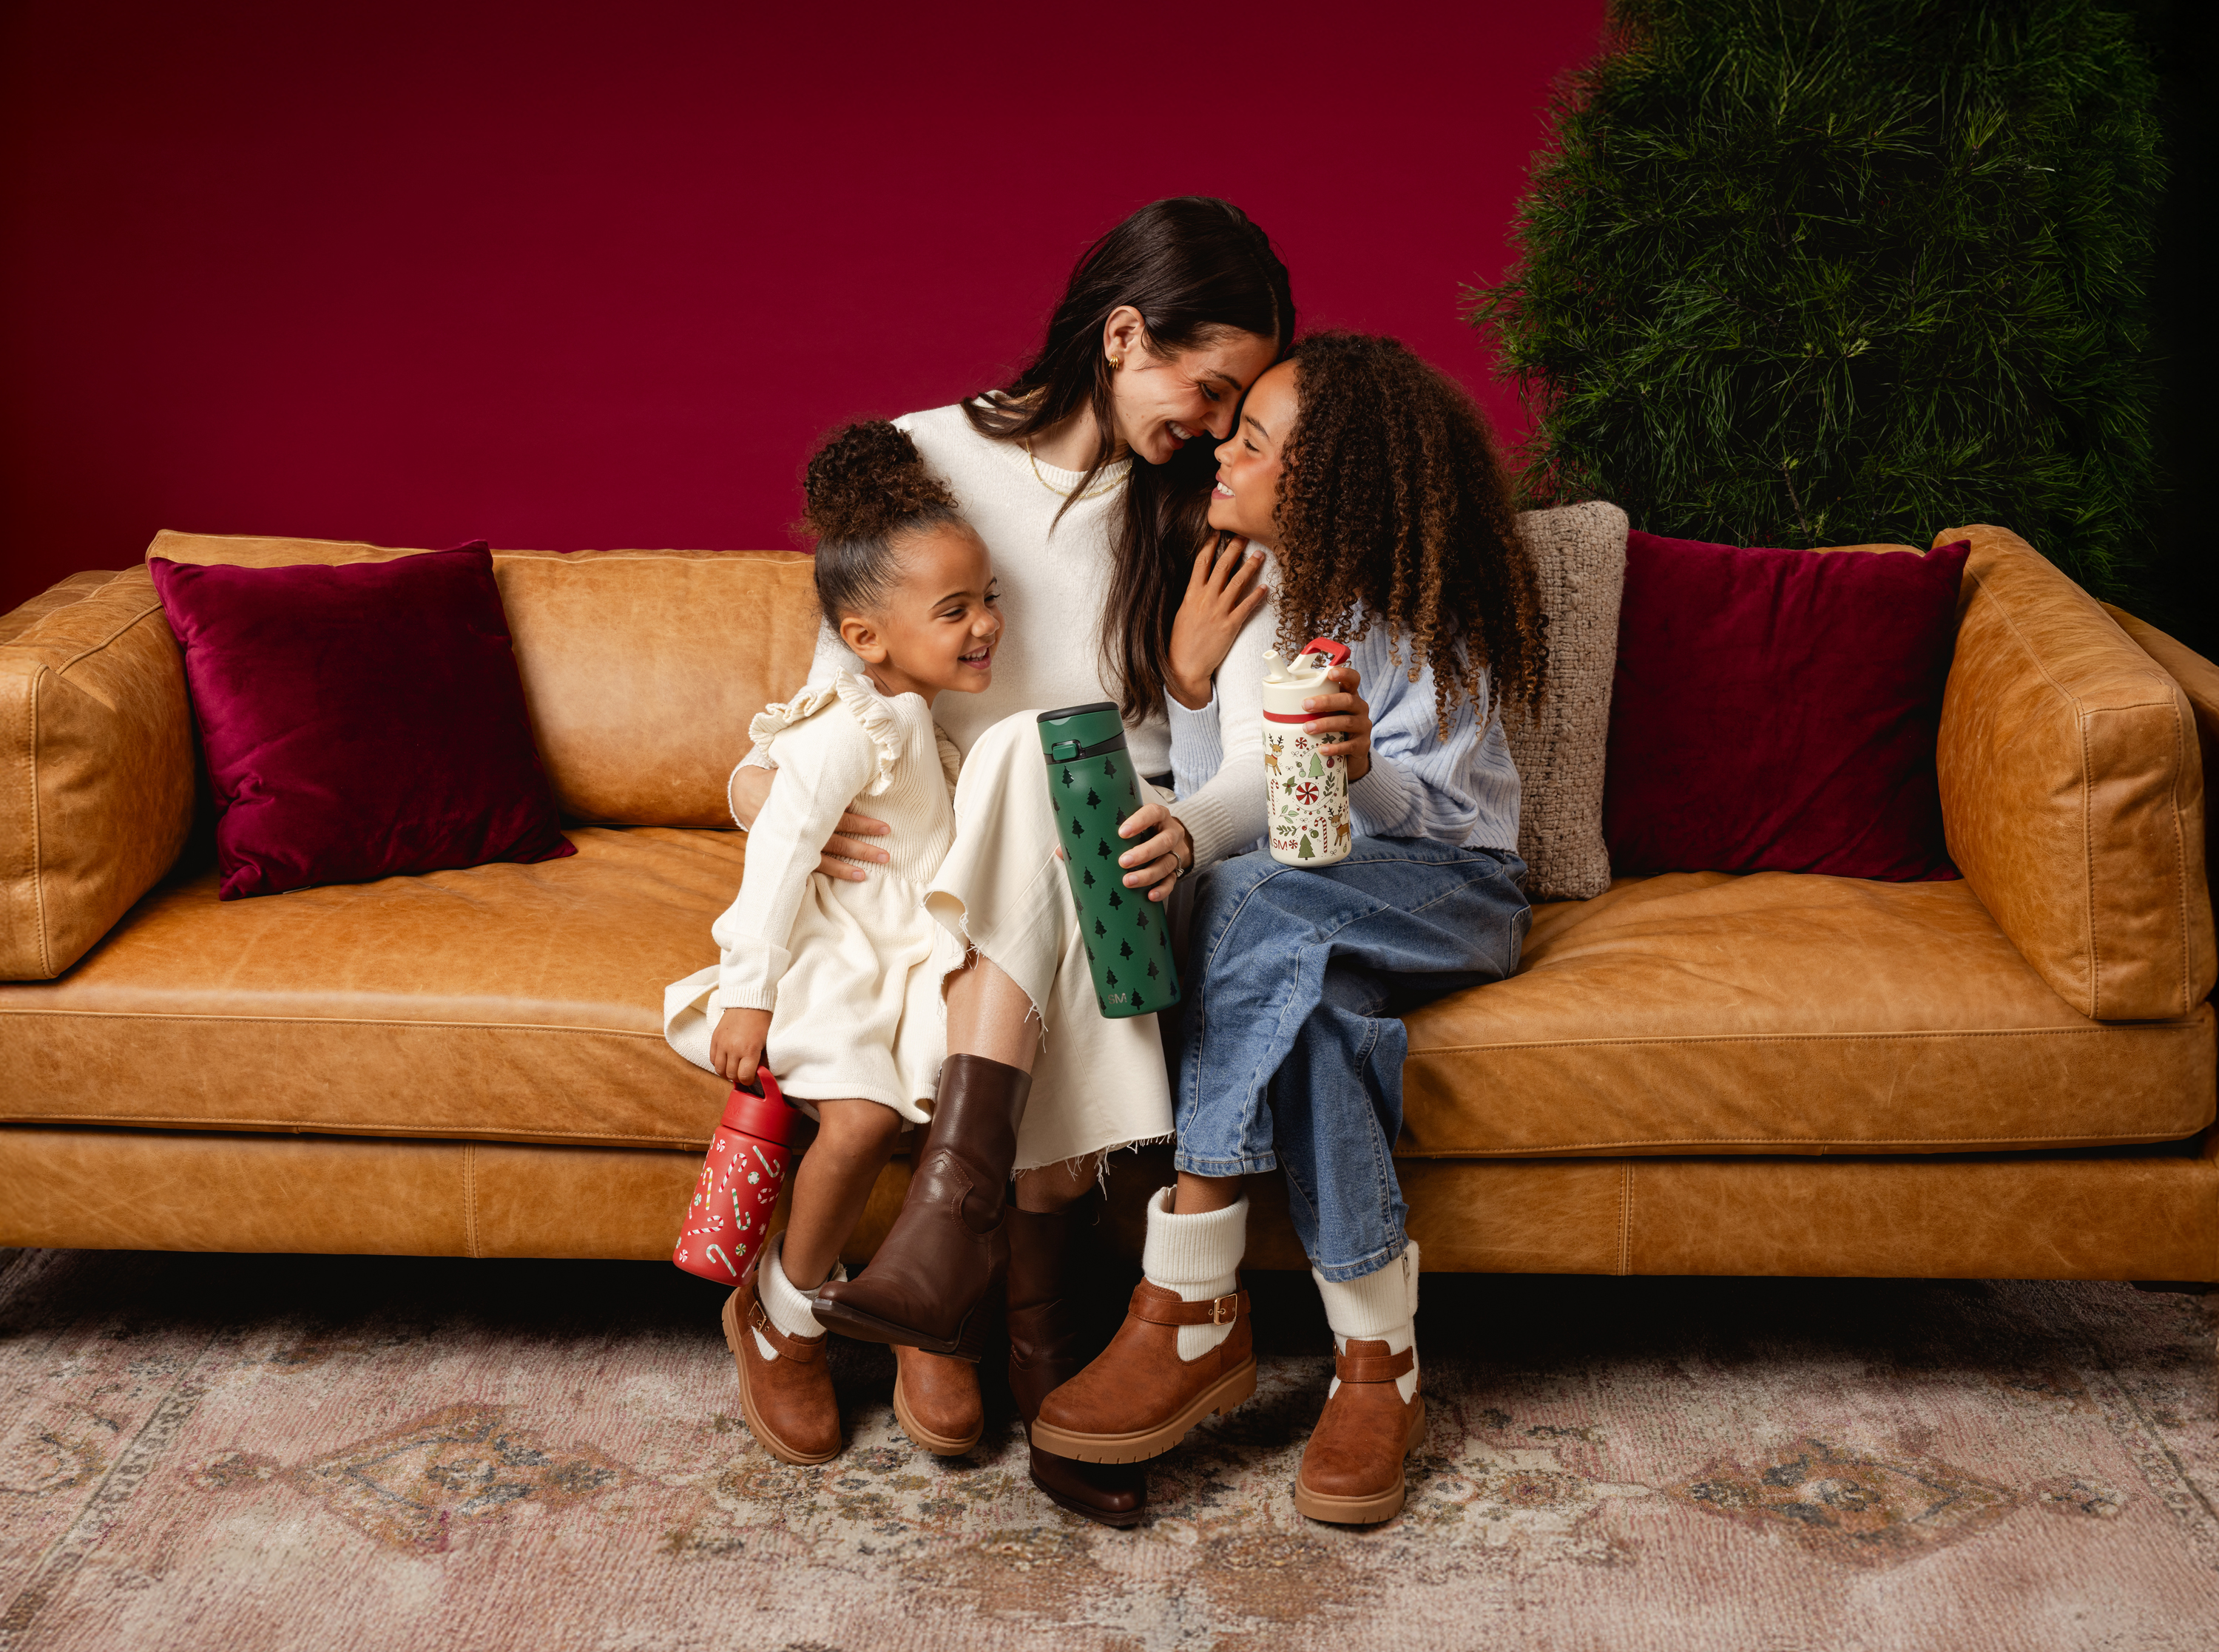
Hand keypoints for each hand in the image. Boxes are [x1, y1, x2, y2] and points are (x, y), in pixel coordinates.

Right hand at [709, 1006, 772, 1086]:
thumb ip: (761, 1059)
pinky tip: (727, 1059)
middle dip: (739, 1078)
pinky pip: (712, 1059)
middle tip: (744, 1074)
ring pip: (719, 1070)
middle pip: (731, 1075)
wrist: (748, 1001)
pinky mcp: (714, 1039)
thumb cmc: (761, 1020)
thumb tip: (759, 1073)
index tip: (752, 1078)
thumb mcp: (766, 1042)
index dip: (749, 1081)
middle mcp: (733, 1049)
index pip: (744, 1077)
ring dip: (727, 1072)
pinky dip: (719, 1063)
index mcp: (749, 1050)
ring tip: (735, 1068)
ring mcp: (721, 1044)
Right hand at [728, 763, 890, 882]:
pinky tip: (856, 875)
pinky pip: (817, 865)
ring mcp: (799, 841)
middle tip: (887, 854)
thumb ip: (822, 782)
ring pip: (831, 853)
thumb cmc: (780, 782)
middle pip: (840, 837)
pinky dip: (837, 870)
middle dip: (864, 846)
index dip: (863, 823)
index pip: (841, 815)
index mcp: (809, 805)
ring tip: (875, 866)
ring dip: (854, 860)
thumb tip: (853, 788)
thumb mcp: (799, 776)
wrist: (746, 793)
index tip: (884, 827)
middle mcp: (805, 826)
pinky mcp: (794, 851)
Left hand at [1116, 800, 1195, 903]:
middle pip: (1163, 841)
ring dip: (1148, 874)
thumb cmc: (1144, 830)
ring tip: (1128, 881)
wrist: (1174, 840)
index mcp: (1159, 816)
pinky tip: (1150, 895)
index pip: (1153, 813)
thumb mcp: (1134, 823)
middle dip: (1144, 853)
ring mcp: (1176, 852)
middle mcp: (1171, 833)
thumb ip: (1112, 828)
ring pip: (1167, 863)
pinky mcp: (1177, 870)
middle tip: (1123, 862)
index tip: (1121, 833)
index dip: (1139, 821)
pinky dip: (1162, 889)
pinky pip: (1172, 881)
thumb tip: (1072, 848)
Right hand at [1166, 536, 1268, 709]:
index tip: (1217, 533)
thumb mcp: (1182, 613)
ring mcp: (1218, 611)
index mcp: (1191, 594)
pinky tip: (1266, 587)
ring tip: (1260, 555)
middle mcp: (1205, 599)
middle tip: (1244, 535)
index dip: (1210, 545)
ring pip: (1237, 582)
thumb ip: (1193, 596)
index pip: (1201, 562)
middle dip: (1234, 548)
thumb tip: (1202, 583)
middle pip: (1222, 566)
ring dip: (1250, 567)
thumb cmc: (1181, 641)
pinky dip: (1257, 595)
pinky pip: (1246, 606)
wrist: (1184, 665)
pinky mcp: (1229, 625)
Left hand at [1304, 664, 1373, 782]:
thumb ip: (1314, 705)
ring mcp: (1363, 726)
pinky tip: (1322, 749)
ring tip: (1307, 728)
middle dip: (1326, 701)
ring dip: (1325, 724)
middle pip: (1347, 700)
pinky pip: (1350, 746)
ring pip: (1347, 722)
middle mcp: (1360, 708)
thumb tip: (1279, 699)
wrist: (1351, 755)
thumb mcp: (1328, 713)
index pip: (1353, 679)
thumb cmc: (1334, 728)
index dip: (1344, 674)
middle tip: (1305, 705)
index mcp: (1351, 696)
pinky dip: (1335, 747)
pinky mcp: (1363, 745)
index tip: (1330, 673)